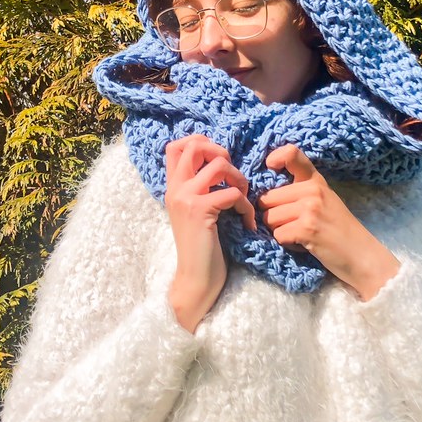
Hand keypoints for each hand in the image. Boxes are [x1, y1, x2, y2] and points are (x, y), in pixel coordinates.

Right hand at [165, 135, 256, 333]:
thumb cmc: (203, 248)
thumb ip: (199, 189)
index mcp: (173, 187)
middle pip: (195, 145)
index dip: (200, 142)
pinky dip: (246, 206)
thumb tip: (221, 165)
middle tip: (232, 176)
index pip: (176, 146)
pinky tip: (248, 222)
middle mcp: (175, 188)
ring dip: (240, 179)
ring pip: (219, 165)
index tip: (219, 159)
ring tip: (244, 199)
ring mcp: (186, 198)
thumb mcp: (196, 212)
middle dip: (221, 153)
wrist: (196, 279)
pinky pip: (232, 193)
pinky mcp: (200, 210)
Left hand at [259, 145, 399, 300]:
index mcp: (316, 180)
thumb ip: (300, 191)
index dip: (275, 158)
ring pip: (269, 218)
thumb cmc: (340, 230)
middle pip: (268, 198)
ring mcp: (310, 208)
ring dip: (279, 231)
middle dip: (272, 214)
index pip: (291, 153)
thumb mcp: (324, 200)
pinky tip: (304, 244)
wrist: (362, 255)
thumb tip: (263, 195)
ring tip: (300, 234)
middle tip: (293, 224)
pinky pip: (278, 235)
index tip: (270, 167)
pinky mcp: (306, 228)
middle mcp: (313, 190)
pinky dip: (286, 244)